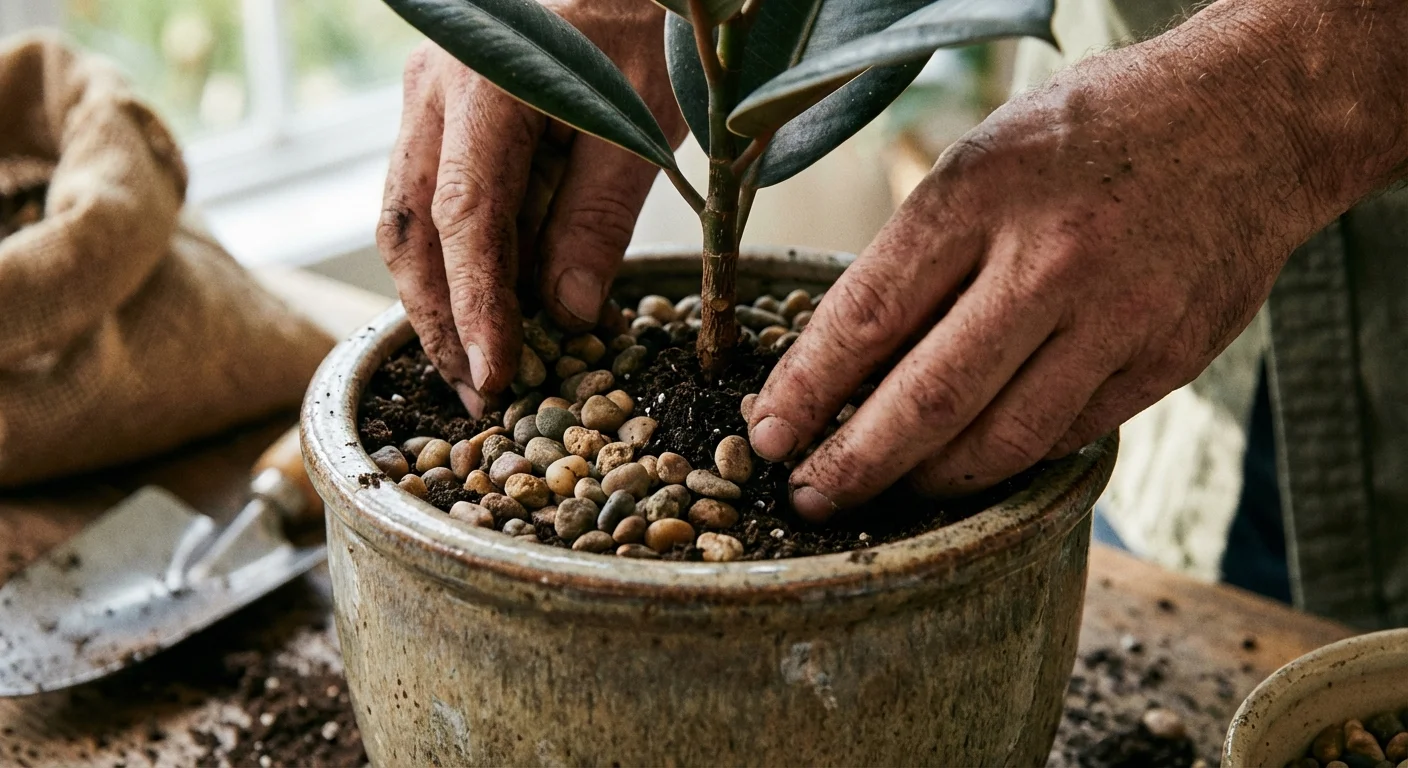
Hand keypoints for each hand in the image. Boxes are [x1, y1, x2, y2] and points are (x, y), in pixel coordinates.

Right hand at [377, 0, 685, 414]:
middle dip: (438, 320)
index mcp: (484, 86)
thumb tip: (565, 315)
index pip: (463, 216)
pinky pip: (434, 206)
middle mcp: (435, 93)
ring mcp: (429, 104)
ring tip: (480, 371)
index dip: (474, 305)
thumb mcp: (643, 123)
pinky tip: (489, 314)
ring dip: (438, 301)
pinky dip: (459, 265)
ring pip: (408, 222)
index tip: (494, 375)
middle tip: (478, 395)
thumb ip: (599, 217)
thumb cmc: (647, 30)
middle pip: (410, 228)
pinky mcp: (442, 122)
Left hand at [746, 0, 1407, 519]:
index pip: (868, 315)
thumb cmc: (1093, 134)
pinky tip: (970, 465)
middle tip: (807, 496)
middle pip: (928, 400)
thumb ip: (921, 254)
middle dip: (852, 465)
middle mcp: (1049, 261)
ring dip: (927, 483)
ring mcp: (1116, 318)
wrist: (1250, 121)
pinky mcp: (1165, 361)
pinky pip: (1065, 439)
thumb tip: (845, 360)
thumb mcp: (983, 158)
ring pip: (999, 442)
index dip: (807, 389)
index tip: (766, 434)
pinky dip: (1006, 461)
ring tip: (884, 493)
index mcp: (982, 195)